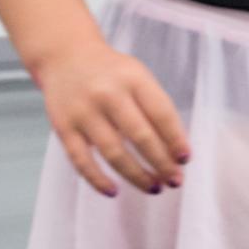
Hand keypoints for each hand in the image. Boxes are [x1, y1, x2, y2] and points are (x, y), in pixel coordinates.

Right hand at [36, 42, 189, 195]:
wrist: (65, 56)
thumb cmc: (112, 73)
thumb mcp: (138, 77)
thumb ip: (155, 107)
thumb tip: (175, 150)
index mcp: (134, 79)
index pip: (161, 113)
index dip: (176, 139)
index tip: (186, 160)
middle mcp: (108, 94)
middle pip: (140, 136)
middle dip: (161, 163)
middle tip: (176, 181)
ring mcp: (83, 112)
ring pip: (113, 152)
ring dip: (136, 176)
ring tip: (154, 188)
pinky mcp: (63, 127)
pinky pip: (81, 160)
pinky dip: (97, 179)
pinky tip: (113, 191)